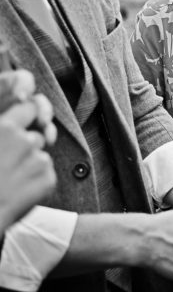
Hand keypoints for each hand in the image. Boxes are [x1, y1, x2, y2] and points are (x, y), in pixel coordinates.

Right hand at [0, 71, 56, 230]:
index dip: (28, 114)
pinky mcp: (48, 179)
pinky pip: (46, 173)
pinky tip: (16, 191)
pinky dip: (35, 181)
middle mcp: (22, 139)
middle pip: (38, 132)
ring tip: (7, 179)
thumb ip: (5, 127)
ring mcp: (37, 159)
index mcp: (3, 127)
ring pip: (41, 153)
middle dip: (29, 141)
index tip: (21, 125)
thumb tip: (24, 100)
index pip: (30, 107)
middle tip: (9, 159)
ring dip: (29, 163)